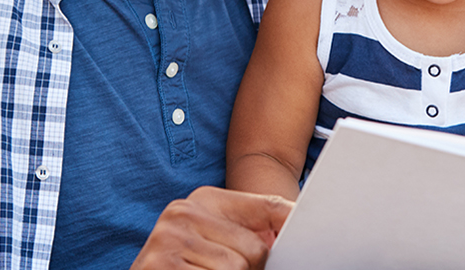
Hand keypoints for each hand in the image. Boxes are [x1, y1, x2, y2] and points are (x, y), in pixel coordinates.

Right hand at [130, 186, 292, 269]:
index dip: (289, 228)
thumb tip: (300, 219)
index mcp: (205, 199)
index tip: (304, 237)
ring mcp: (168, 238)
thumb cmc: (189, 266)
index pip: (269, 207)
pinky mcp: (159, 265)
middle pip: (254, 250)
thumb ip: (256, 227)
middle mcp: (183, 211)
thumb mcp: (220, 241)